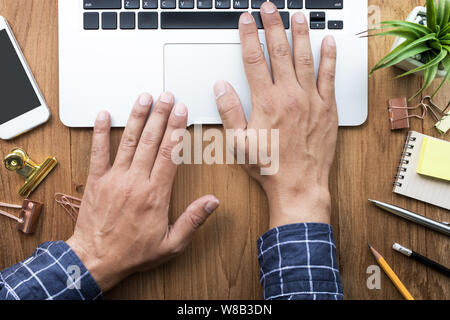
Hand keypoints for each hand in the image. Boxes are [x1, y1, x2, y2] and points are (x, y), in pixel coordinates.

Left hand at [66, 92, 218, 291]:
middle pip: (151, 141)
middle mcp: (135, 181)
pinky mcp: (97, 181)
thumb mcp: (171, 244)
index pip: (169, 154)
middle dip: (161, 115)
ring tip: (145, 98)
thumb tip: (212, 202)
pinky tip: (104, 115)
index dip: (177, 130)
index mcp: (155, 194)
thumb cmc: (134, 252)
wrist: (96, 260)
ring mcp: (114, 179)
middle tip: (167, 96)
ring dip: (137, 117)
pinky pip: (98, 152)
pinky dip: (100, 132)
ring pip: (128, 141)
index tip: (183, 112)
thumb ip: (192, 220)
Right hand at [214, 3, 337, 228]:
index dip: (249, 36)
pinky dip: (329, 57)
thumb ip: (230, 112)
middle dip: (273, 26)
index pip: (254, 59)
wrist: (299, 185)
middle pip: (279, 51)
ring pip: (304, 58)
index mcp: (266, 102)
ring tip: (297, 15)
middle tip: (269, 8)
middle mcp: (289, 95)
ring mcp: (311, 100)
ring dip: (300, 34)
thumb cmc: (269, 167)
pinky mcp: (327, 108)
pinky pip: (329, 77)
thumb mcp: (239, 143)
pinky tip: (328, 42)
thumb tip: (221, 87)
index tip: (246, 20)